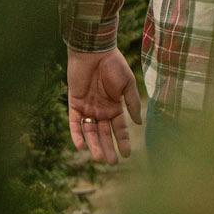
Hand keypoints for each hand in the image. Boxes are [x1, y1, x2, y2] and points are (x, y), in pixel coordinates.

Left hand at [67, 46, 141, 164]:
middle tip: (111, 162)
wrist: (94, 51)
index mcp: (115, 106)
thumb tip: (139, 123)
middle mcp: (101, 110)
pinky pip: (74, 123)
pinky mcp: (74, 104)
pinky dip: (76, 134)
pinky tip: (80, 146)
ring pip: (90, 131)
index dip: (122, 141)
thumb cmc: (114, 64)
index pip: (119, 128)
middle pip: (104, 133)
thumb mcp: (127, 84)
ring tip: (99, 158)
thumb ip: (132, 103)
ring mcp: (87, 108)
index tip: (126, 155)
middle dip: (108, 148)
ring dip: (93, 145)